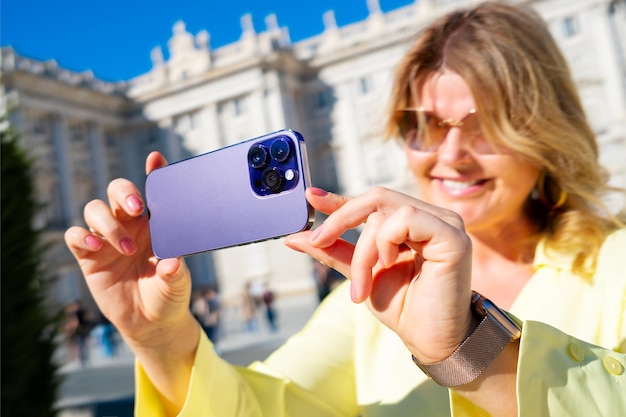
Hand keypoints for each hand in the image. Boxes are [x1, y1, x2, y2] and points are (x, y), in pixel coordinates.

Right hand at [64, 151, 194, 350]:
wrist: (150, 323)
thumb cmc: (169, 294)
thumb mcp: (178, 284)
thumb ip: (175, 272)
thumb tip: (172, 263)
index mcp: (155, 223)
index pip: (153, 191)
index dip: (154, 172)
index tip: (155, 160)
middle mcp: (130, 224)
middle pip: (118, 191)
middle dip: (124, 193)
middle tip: (137, 209)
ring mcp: (107, 238)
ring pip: (95, 209)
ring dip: (109, 223)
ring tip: (126, 248)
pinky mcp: (89, 256)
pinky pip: (76, 235)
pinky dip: (81, 236)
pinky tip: (95, 247)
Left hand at [285, 187, 474, 362]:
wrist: (429, 340)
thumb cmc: (403, 308)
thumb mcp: (359, 273)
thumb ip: (334, 251)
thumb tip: (295, 237)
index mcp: (412, 224)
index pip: (373, 201)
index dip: (341, 199)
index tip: (311, 198)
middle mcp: (430, 217)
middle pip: (375, 199)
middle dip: (341, 222)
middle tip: (319, 244)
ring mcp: (444, 223)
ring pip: (383, 213)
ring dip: (363, 250)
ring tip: (364, 284)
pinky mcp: (452, 236)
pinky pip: (405, 218)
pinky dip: (385, 241)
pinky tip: (388, 264)